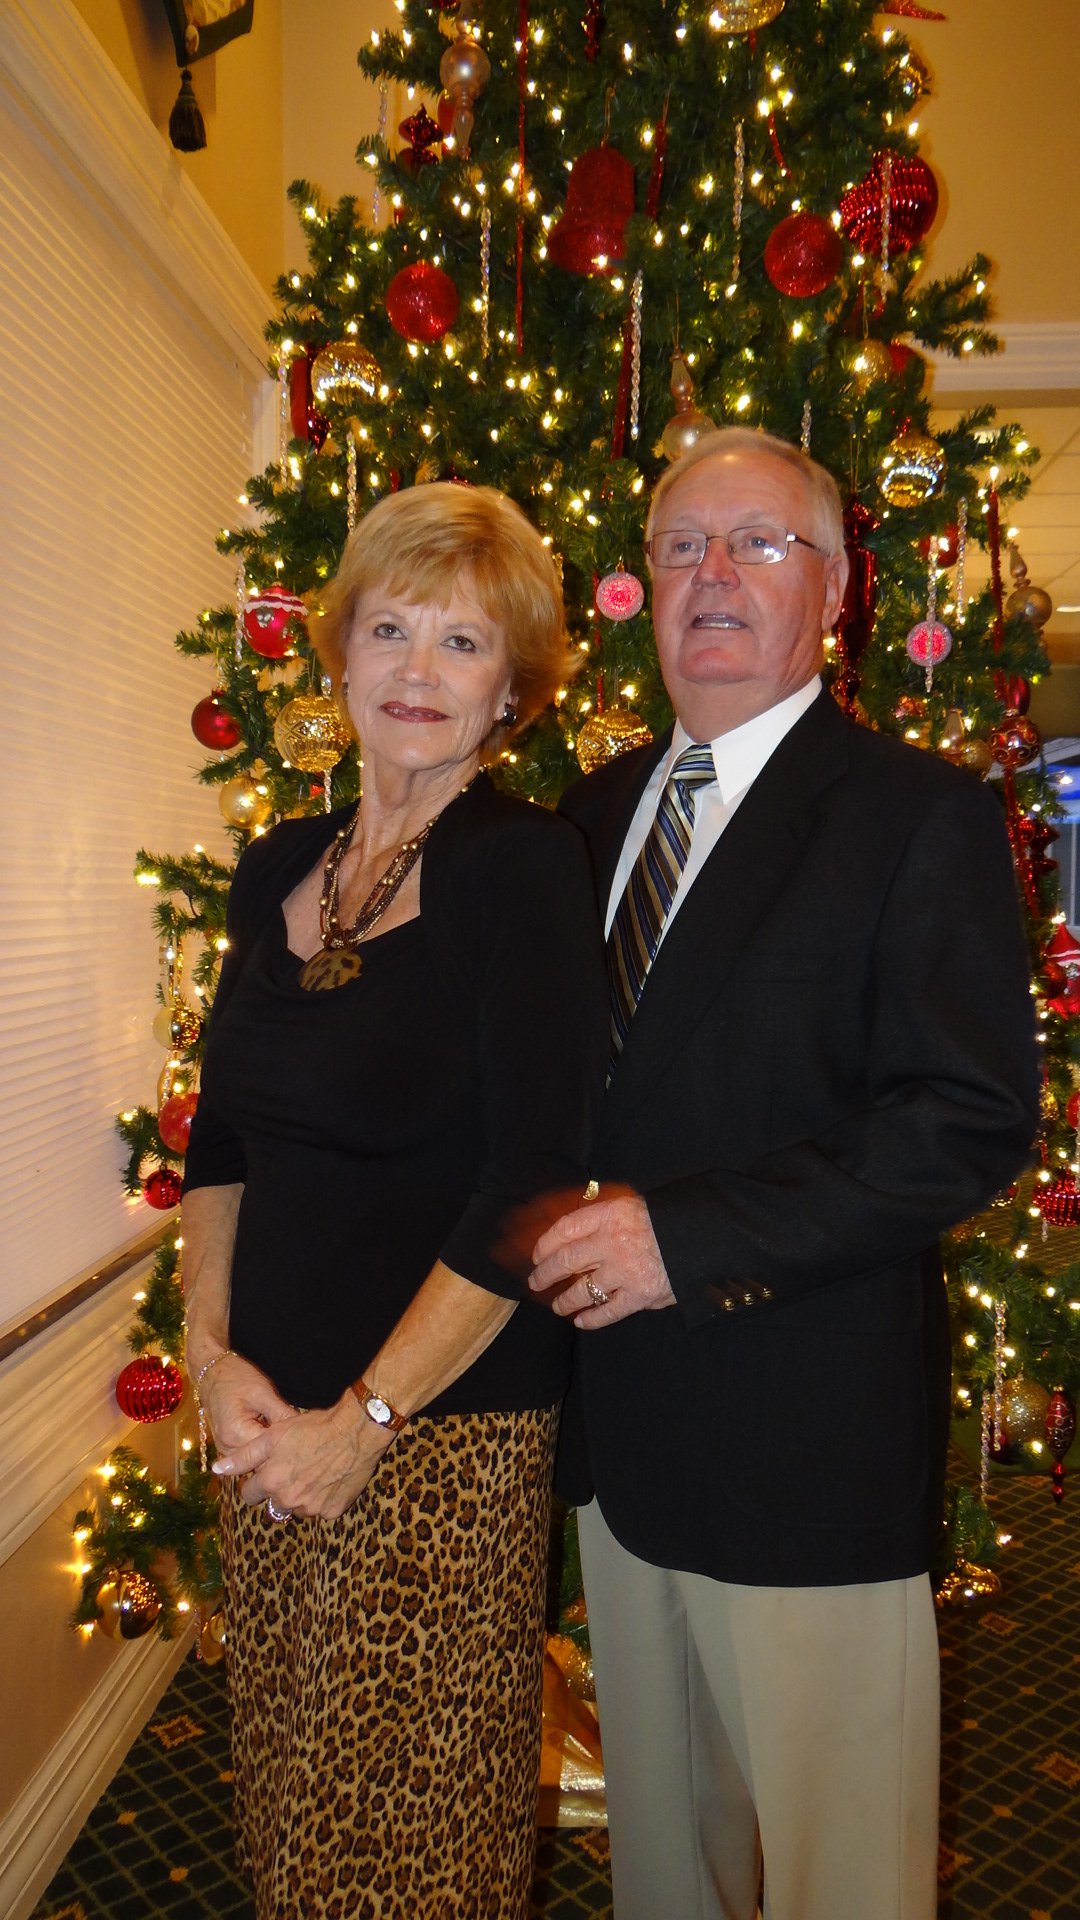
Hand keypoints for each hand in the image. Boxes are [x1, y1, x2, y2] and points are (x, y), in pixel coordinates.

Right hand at [199, 1351, 295, 1455]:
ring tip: (287, 1436)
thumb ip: (282, 1414)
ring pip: (256, 1458)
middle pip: (262, 1458)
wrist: (213, 1373)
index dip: (287, 1443)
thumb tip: (302, 1429)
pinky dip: (262, 1446)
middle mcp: (228, 1447)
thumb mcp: (263, 1393)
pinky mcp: (229, 1447)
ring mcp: (227, 1449)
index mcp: (235, 1434)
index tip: (302, 1435)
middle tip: (298, 1436)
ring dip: (271, 1449)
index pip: (269, 1450)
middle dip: (280, 1449)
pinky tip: (274, 1435)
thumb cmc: (236, 1378)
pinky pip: (250, 1452)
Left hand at [212, 1394, 389, 1520]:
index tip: (268, 1470)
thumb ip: (243, 1456)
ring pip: (298, 1508)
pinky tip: (329, 1478)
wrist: (356, 1430)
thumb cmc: (313, 1428)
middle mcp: (289, 1500)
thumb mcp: (273, 1435)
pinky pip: (321, 1510)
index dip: (257, 1481)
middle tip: (293, 1467)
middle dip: (279, 1489)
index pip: (250, 1494)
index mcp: (271, 1482)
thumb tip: (217, 1469)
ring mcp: (312, 1508)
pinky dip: (323, 1498)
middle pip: (274, 1504)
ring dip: (300, 1496)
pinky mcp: (334, 1510)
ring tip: (313, 1471)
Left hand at [528, 1191, 675, 1326]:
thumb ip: (607, 1217)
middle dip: (546, 1273)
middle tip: (536, 1282)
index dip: (546, 1242)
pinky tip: (581, 1321)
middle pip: (566, 1259)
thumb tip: (576, 1232)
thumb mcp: (635, 1206)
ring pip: (582, 1290)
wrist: (702, 1238)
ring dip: (565, 1300)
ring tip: (558, 1306)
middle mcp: (612, 1242)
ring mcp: (625, 1270)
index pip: (566, 1228)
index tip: (538, 1253)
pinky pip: (607, 1312)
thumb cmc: (668, 1221)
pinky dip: (591, 1319)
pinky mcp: (639, 1295)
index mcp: (610, 1215)